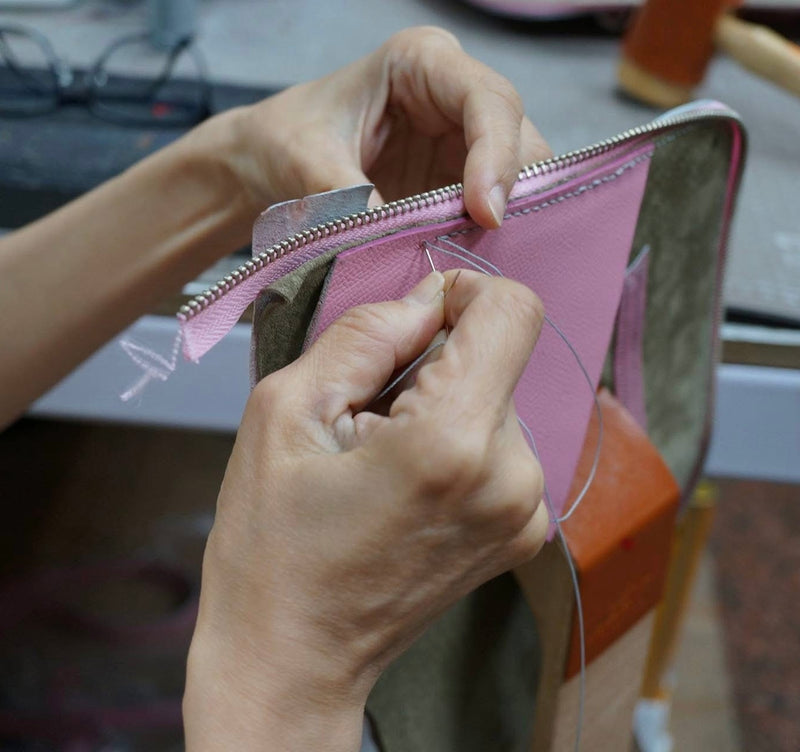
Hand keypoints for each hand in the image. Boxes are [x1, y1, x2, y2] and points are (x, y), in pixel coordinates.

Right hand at [184, 270, 547, 751]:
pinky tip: (407, 484)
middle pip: (497, 358)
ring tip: (382, 461)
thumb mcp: (285, 411)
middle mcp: (512, 476)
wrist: (296, 656)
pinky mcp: (525, 530)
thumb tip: (427, 297)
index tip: (416, 320)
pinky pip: (501, 444)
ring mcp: (526, 510)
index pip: (514, 312)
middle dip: (434, 365)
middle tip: (368, 419)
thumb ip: (365, 333)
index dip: (466, 295)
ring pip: (496, 399)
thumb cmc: (273, 544)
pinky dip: (457, 442)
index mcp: (452, 441)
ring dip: (441, 406)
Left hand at [202, 26, 549, 238]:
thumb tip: (401, 245)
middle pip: (518, 138)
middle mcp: (454, 96)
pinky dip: (490, 235)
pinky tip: (476, 259)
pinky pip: (492, 207)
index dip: (498, 155)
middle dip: (515, 192)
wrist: (267, 161)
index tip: (486, 211)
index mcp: (421, 62)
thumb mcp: (308, 162)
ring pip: (516, 177)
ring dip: (508, 218)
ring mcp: (461, 140)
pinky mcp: (456, 180)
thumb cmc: (284, 140)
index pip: (488, 100)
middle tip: (500, 244)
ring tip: (488, 257)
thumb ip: (353, 198)